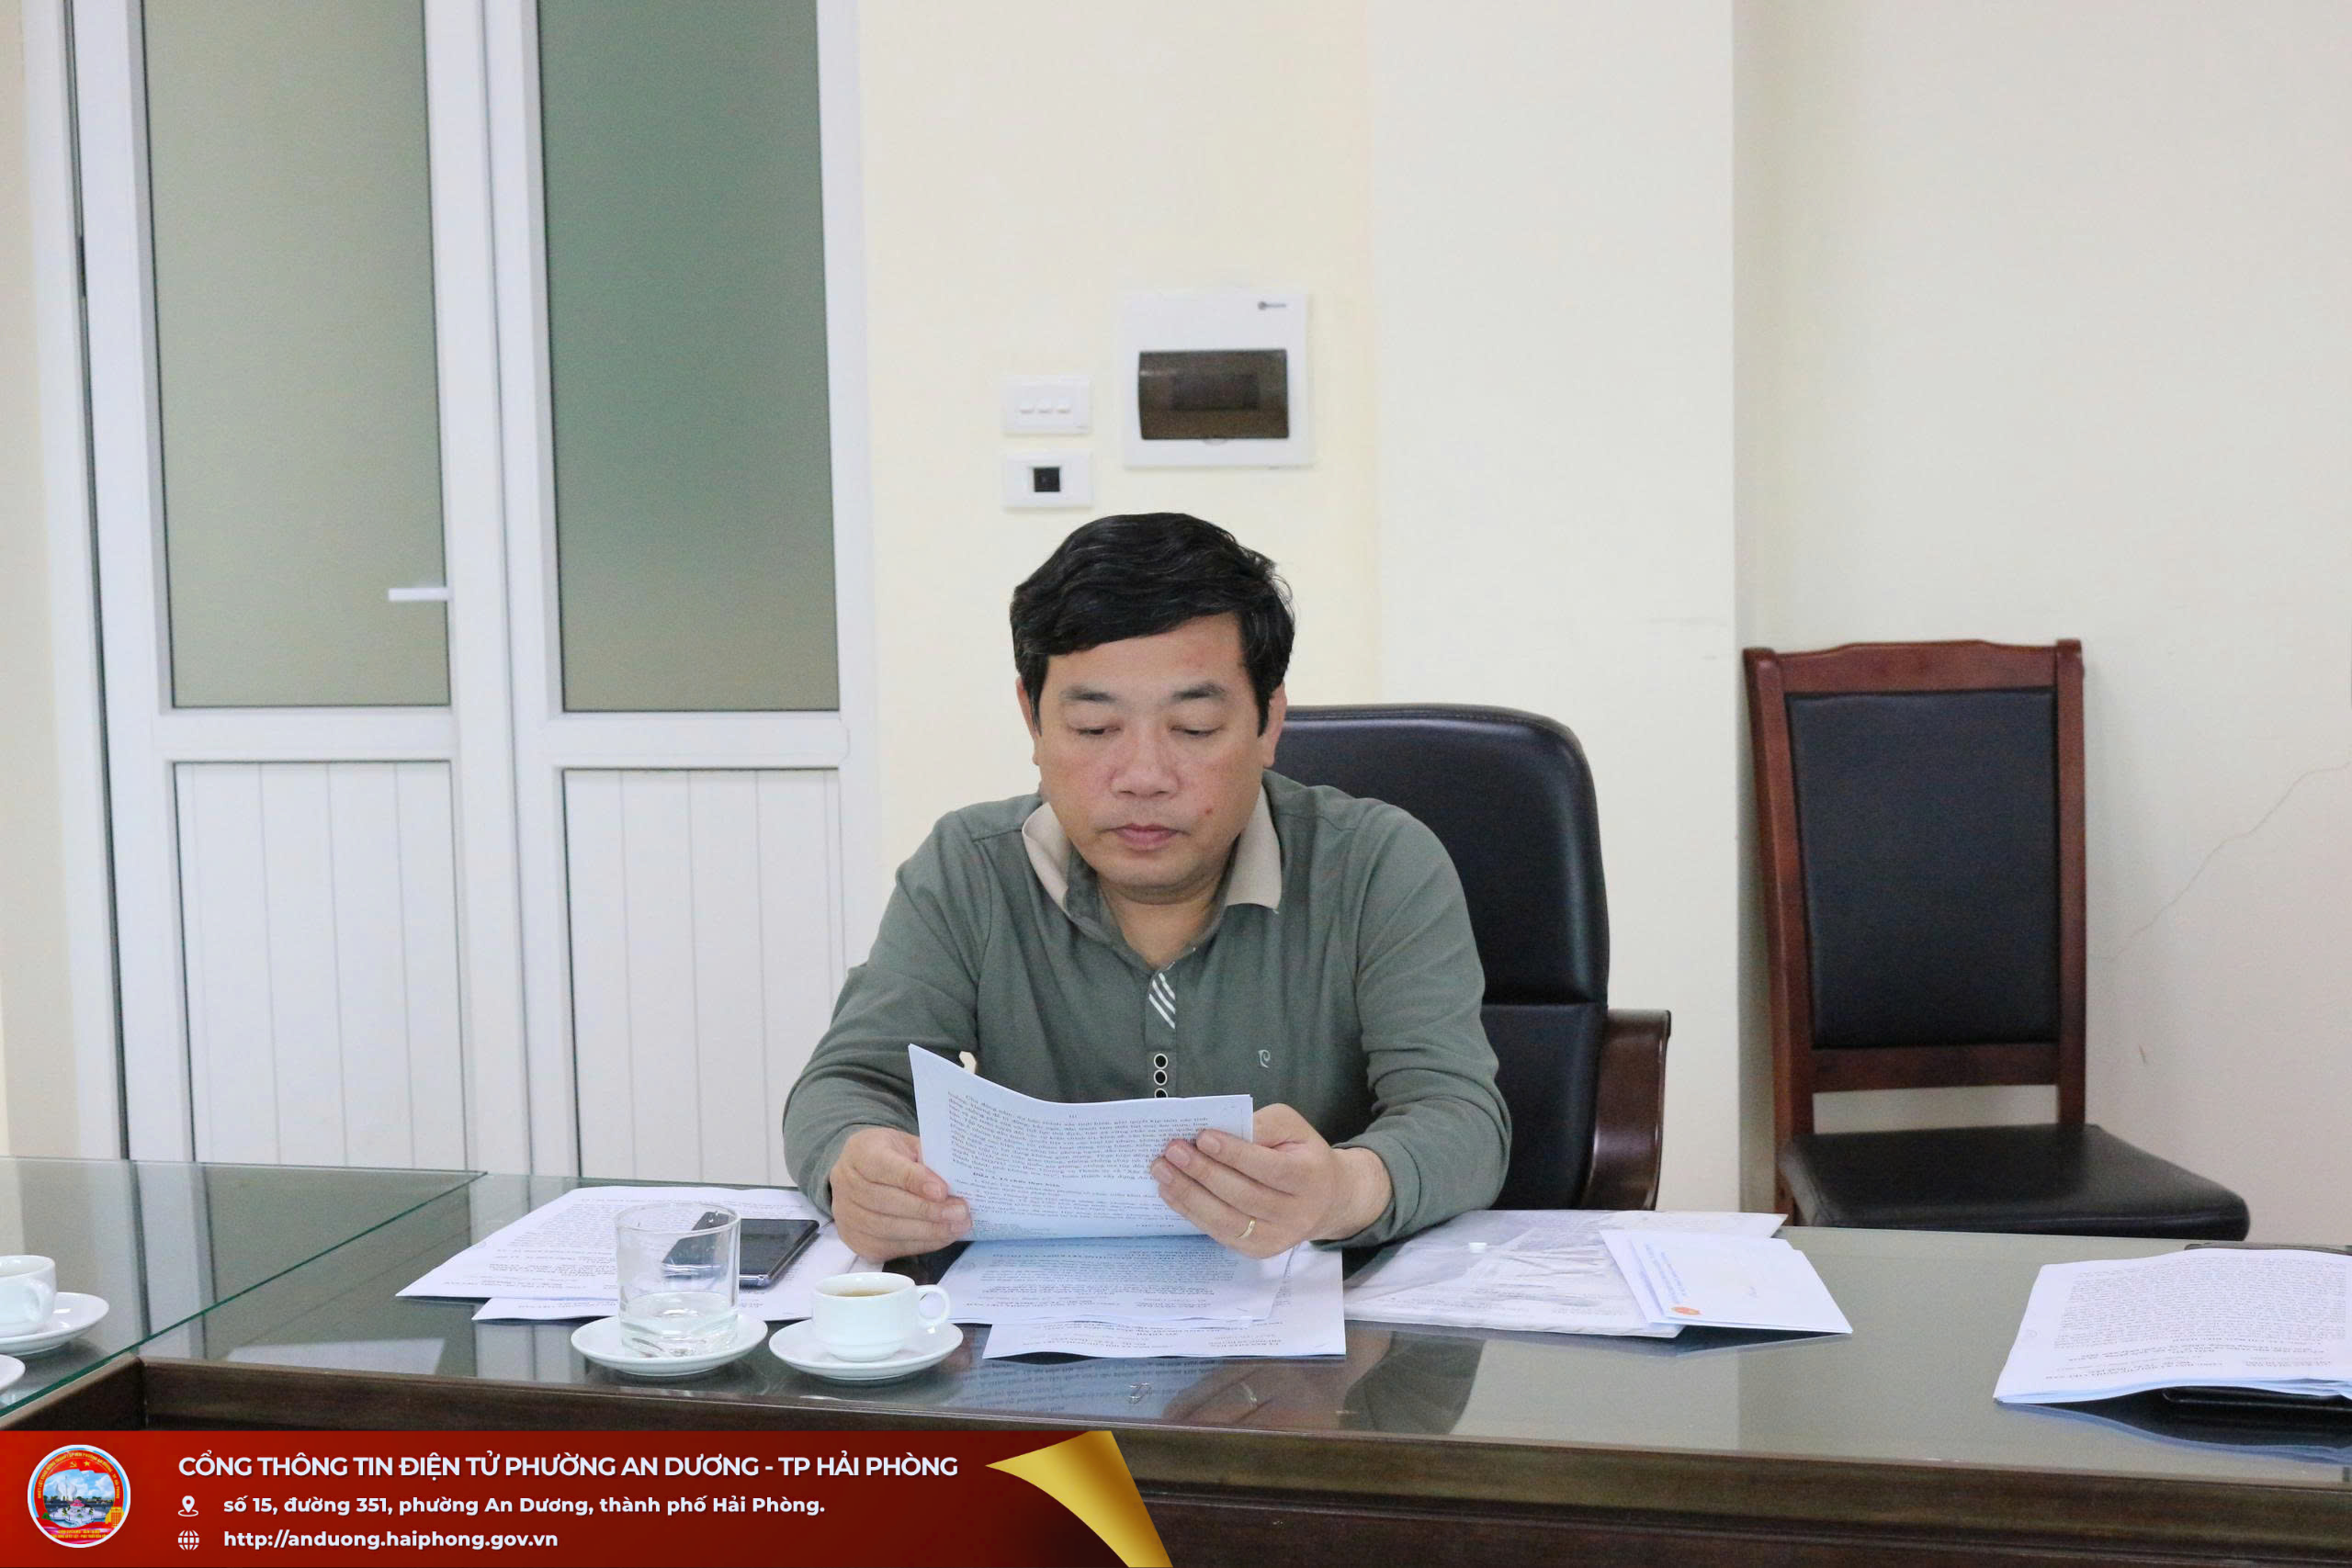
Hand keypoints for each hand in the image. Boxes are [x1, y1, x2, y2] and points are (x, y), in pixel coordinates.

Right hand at [826, 1127, 970, 1260]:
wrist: (862, 1173)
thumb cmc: (892, 1155)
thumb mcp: (908, 1145)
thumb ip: (926, 1160)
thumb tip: (953, 1184)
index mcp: (860, 1152)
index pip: (885, 1167)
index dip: (914, 1180)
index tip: (943, 1191)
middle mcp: (846, 1184)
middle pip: (887, 1202)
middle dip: (928, 1210)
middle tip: (960, 1212)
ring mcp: (846, 1215)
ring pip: (888, 1229)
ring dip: (928, 1231)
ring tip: (957, 1226)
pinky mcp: (855, 1241)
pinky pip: (890, 1247)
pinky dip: (920, 1244)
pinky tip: (942, 1237)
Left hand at [1152, 1104, 1392, 1257]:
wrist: (1325, 1198)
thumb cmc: (1300, 1154)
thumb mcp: (1291, 1127)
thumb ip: (1260, 1126)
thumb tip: (1217, 1132)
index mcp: (1309, 1177)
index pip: (1268, 1168)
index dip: (1234, 1153)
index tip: (1202, 1136)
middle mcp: (1296, 1213)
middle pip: (1243, 1195)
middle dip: (1203, 1172)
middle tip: (1172, 1151)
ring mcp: (1277, 1238)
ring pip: (1226, 1220)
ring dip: (1188, 1195)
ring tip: (1161, 1171)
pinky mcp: (1258, 1251)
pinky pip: (1219, 1233)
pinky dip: (1191, 1212)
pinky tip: (1171, 1192)